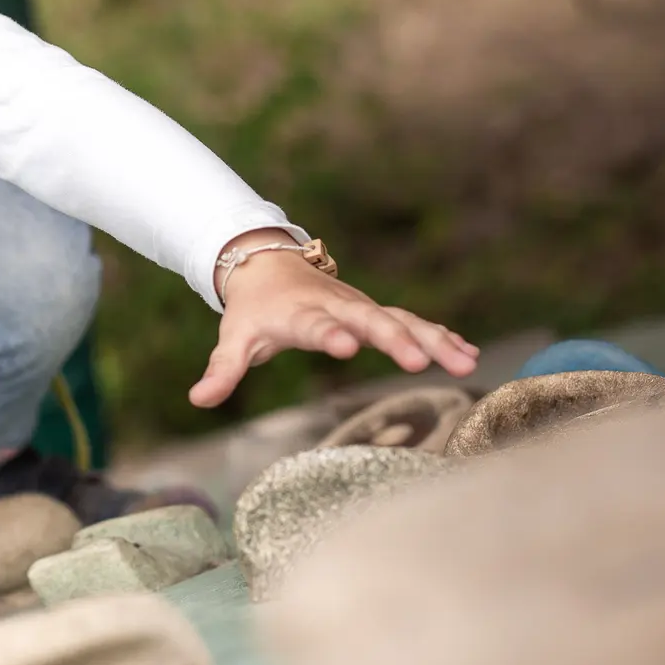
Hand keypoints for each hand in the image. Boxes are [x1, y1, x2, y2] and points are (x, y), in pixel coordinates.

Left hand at [192, 230, 478, 407]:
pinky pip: (412, 321)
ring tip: (464, 361)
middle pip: (370, 320)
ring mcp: (361, 307)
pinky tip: (467, 353)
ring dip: (433, 339)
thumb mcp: (234, 338)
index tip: (344, 346)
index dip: (329, 334)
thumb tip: (198, 399)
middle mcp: (337, 306)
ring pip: (401, 319)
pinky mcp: (376, 312)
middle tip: (420, 361)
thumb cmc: (253, 310)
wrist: (268, 265)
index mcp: (300, 313)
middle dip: (395, 338)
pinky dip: (439, 335)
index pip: (315, 325)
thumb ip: (222, 371)